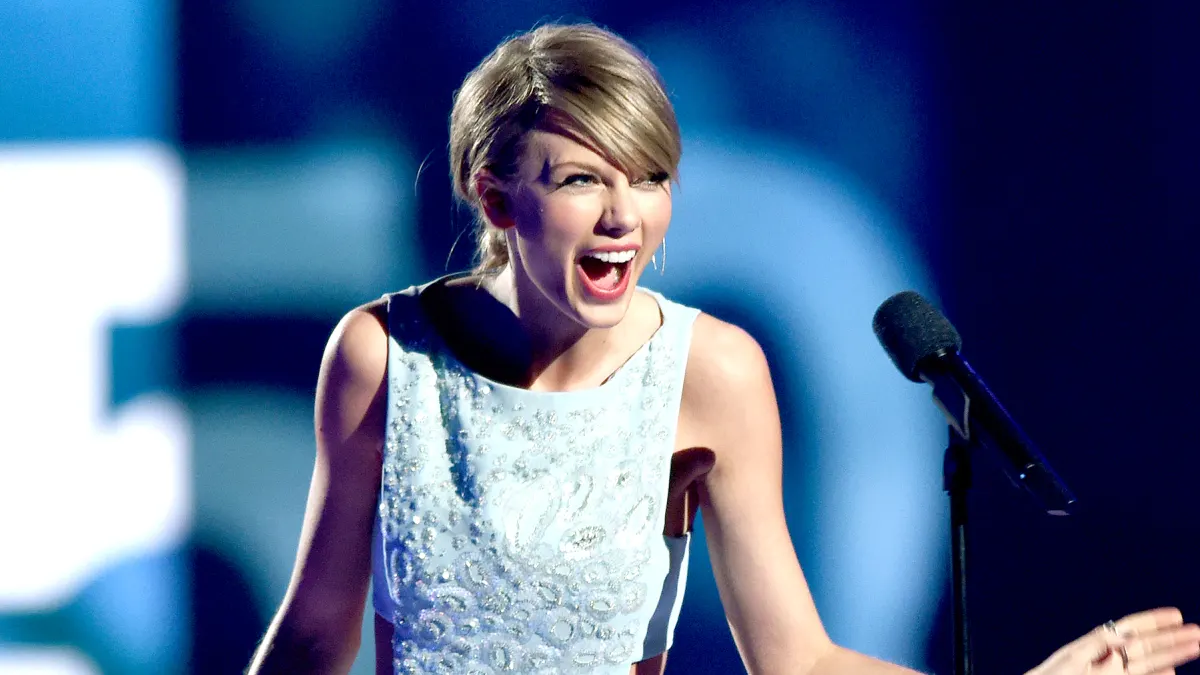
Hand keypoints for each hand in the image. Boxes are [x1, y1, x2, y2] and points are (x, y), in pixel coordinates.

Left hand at [1026, 608, 1199, 674]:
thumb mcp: (1072, 657)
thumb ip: (1098, 645)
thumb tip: (1123, 634)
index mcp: (1096, 645)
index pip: (1130, 628)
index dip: (1153, 621)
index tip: (1176, 614)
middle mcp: (1109, 660)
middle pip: (1146, 647)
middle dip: (1172, 639)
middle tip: (1197, 632)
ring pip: (1149, 664)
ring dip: (1172, 656)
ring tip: (1194, 647)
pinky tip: (1171, 673)